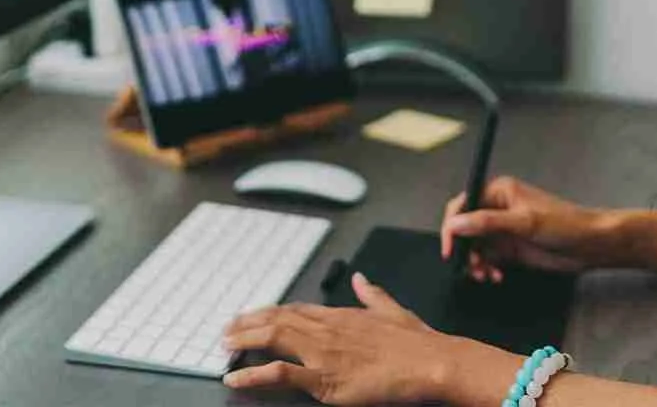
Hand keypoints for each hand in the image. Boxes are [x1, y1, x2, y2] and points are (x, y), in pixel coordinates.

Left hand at [222, 272, 455, 404]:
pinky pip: (280, 374)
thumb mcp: (393, 311)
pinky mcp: (324, 378)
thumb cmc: (418, 344)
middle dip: (248, 324)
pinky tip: (235, 378)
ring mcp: (323, 352)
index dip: (271, 312)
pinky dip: (253, 375)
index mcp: (342, 314)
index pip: (297, 309)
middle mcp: (327, 329)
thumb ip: (373, 295)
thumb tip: (362, 278)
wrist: (432, 363)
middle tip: (227, 329)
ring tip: (224, 346)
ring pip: (273, 339)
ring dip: (244, 342)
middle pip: (278, 320)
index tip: (253, 315)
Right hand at [441, 175, 595, 281]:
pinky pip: (487, 259)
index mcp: (498, 191)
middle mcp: (496, 208)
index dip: (452, 226)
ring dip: (474, 262)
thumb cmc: (562, 223)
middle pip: (465, 228)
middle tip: (470, 267)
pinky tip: (495, 277)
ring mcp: (503, 230)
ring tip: (484, 275)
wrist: (589, 245)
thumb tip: (455, 224)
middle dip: (464, 249)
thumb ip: (487, 223)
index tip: (449, 248)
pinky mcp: (509, 248)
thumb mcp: (523, 222)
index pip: (462, 204)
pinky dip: (486, 269)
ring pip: (474, 247)